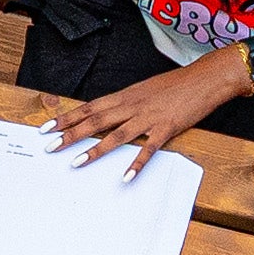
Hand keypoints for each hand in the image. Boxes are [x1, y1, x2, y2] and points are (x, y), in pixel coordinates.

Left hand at [44, 52, 242, 178]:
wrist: (206, 77)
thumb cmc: (177, 84)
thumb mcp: (145, 90)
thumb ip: (127, 103)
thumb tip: (108, 115)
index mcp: (126, 95)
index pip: (89, 107)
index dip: (67, 117)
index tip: (47, 127)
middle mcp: (132, 104)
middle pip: (96, 120)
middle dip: (70, 133)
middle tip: (50, 146)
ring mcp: (149, 117)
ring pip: (116, 134)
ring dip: (95, 150)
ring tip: (76, 163)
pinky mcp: (167, 127)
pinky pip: (148, 148)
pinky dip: (136, 163)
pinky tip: (125, 177)